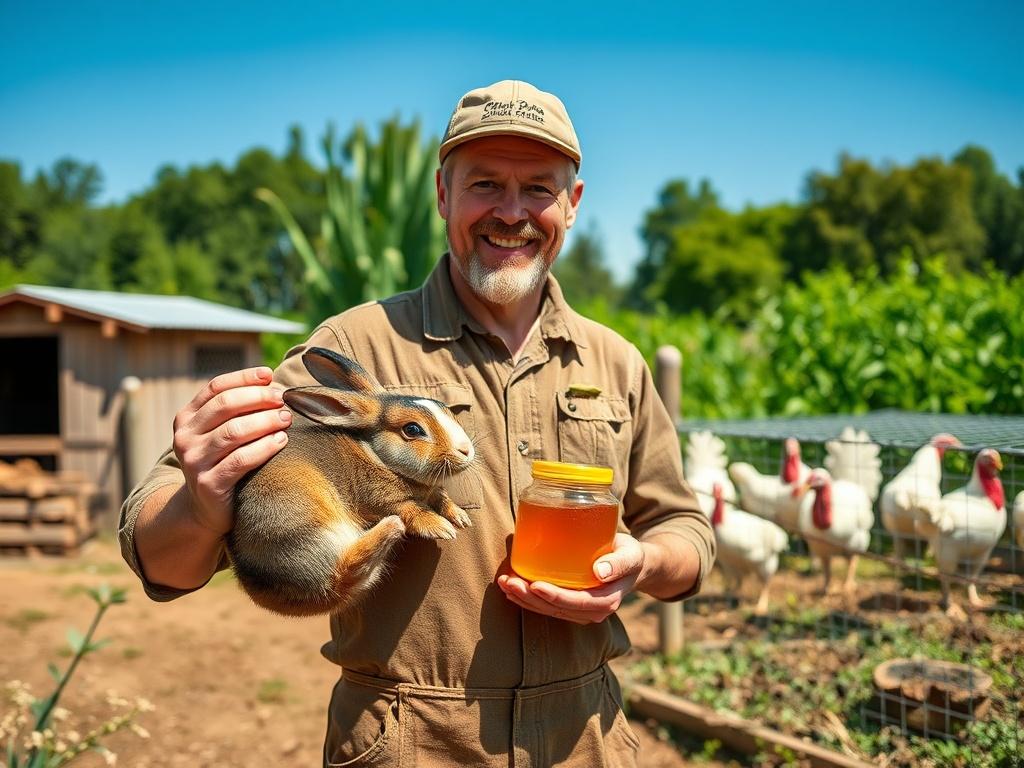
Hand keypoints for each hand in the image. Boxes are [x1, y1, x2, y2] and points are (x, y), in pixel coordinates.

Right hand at [172, 366, 290, 535]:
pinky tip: (281, 440)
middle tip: (282, 399)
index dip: (243, 378)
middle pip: (224, 405)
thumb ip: (237, 409)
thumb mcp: (221, 432)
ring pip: (233, 432)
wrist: (205, 509)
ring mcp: (193, 461)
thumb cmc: (223, 461)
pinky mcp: (208, 484)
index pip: (215, 387)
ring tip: (286, 419)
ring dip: (265, 421)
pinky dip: (265, 447)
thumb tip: (272, 380)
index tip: (269, 374)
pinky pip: (241, 460)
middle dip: (258, 398)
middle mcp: (184, 437)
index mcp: (186, 418)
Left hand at [497, 534, 644, 623]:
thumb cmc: (629, 555)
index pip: (577, 602)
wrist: (631, 563)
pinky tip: (511, 590)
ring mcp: (581, 611)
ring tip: (504, 584)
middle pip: (557, 609)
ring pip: (548, 610)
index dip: (554, 596)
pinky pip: (547, 606)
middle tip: (509, 582)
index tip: (534, 584)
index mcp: (607, 602)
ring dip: (524, 600)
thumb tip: (600, 571)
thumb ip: (619, 563)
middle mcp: (593, 612)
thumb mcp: (631, 555)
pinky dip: (528, 599)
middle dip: (530, 598)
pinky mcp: (571, 606)